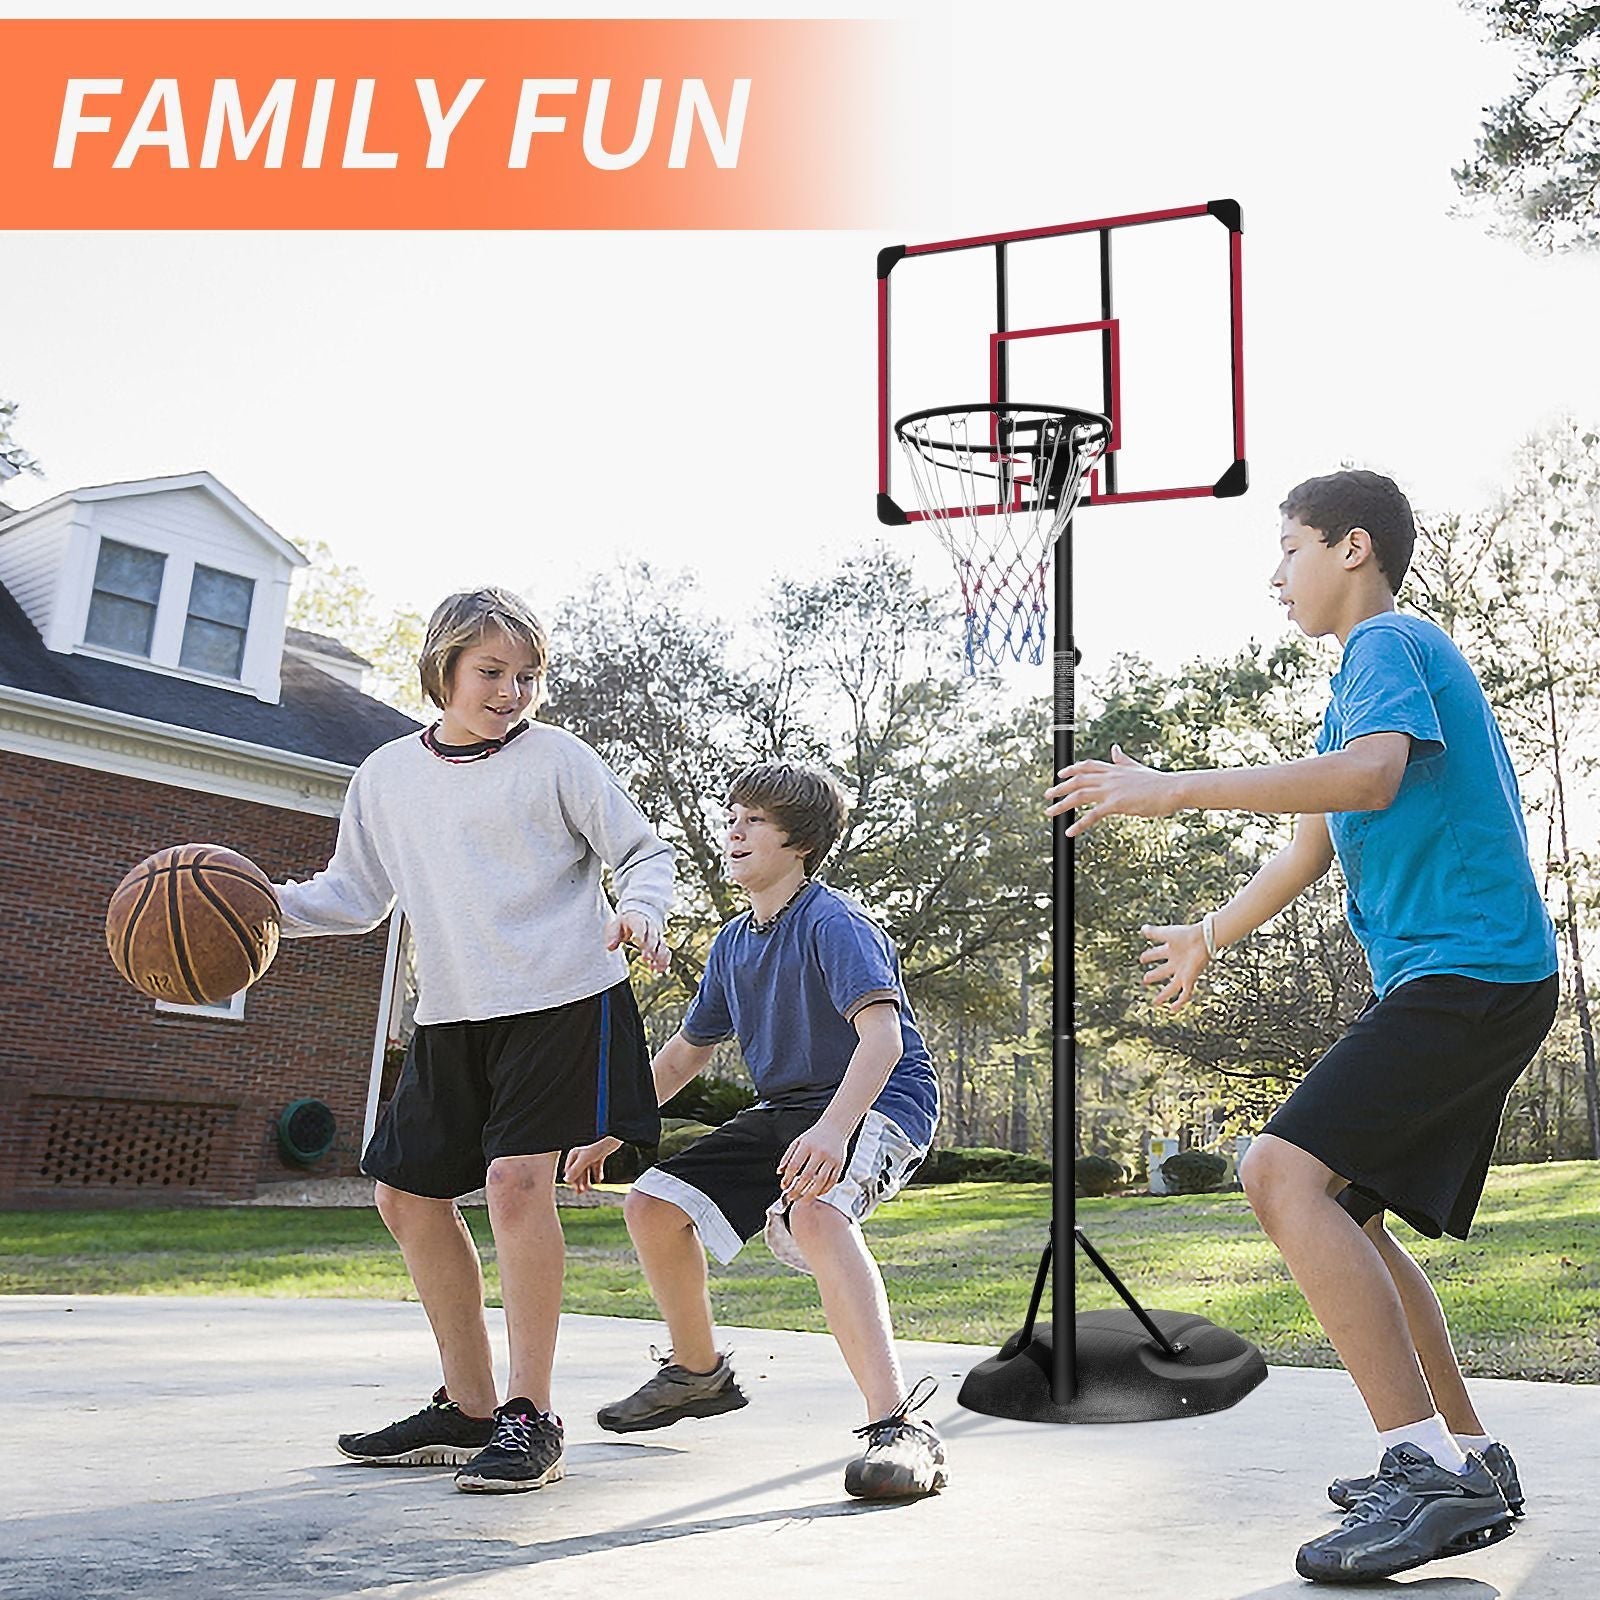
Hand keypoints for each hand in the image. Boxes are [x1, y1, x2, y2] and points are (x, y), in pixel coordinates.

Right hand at [564, 1136, 622, 1192]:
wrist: (612, 1141)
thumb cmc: (597, 1148)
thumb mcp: (585, 1160)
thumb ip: (575, 1170)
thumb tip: (566, 1181)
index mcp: (574, 1154)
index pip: (570, 1170)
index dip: (572, 1180)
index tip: (576, 1189)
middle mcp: (580, 1155)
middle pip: (578, 1171)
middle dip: (580, 1182)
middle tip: (581, 1192)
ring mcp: (589, 1157)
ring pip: (586, 1171)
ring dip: (587, 1180)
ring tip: (589, 1188)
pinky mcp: (598, 1158)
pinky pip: (596, 1168)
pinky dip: (597, 1175)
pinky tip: (599, 1180)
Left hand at [606, 911, 670, 973]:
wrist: (640, 914)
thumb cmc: (626, 922)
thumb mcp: (617, 924)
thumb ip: (613, 935)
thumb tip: (610, 948)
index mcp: (639, 920)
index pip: (642, 927)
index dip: (642, 935)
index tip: (640, 943)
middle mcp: (651, 928)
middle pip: (654, 937)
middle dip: (651, 947)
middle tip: (645, 958)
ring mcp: (658, 936)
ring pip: (663, 945)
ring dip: (660, 957)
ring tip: (653, 967)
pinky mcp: (661, 945)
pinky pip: (666, 952)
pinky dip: (664, 961)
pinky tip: (659, 970)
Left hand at [777, 1122, 848, 1202]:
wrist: (835, 1127)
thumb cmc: (815, 1136)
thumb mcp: (798, 1142)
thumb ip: (788, 1157)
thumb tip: (780, 1172)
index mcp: (807, 1146)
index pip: (794, 1165)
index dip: (787, 1178)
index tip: (784, 1186)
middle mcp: (820, 1152)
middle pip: (807, 1176)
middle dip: (797, 1189)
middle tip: (791, 1197)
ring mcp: (831, 1159)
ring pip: (820, 1181)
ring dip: (811, 1194)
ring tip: (803, 1200)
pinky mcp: (840, 1165)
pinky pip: (832, 1181)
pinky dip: (824, 1190)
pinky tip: (816, 1193)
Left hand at [1046, 744, 1180, 836]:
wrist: (1173, 789)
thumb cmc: (1159, 783)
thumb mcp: (1137, 769)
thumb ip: (1122, 761)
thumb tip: (1114, 749)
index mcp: (1114, 769)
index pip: (1087, 766)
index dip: (1072, 769)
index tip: (1060, 773)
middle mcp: (1110, 777)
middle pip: (1077, 780)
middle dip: (1059, 787)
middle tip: (1046, 795)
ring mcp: (1112, 790)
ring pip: (1079, 796)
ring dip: (1061, 804)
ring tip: (1049, 813)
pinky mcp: (1116, 804)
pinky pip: (1092, 815)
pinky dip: (1079, 824)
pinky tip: (1069, 832)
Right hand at [1138, 921, 1209, 1008]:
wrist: (1203, 940)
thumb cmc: (1186, 935)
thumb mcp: (1166, 934)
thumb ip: (1153, 932)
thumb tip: (1142, 929)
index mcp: (1171, 950)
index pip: (1158, 953)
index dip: (1150, 956)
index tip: (1142, 959)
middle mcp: (1177, 963)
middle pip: (1163, 971)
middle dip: (1154, 975)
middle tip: (1145, 980)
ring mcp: (1183, 972)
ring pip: (1172, 987)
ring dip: (1164, 995)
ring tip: (1155, 1002)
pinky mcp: (1189, 979)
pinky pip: (1185, 994)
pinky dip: (1179, 1003)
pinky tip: (1173, 1009)